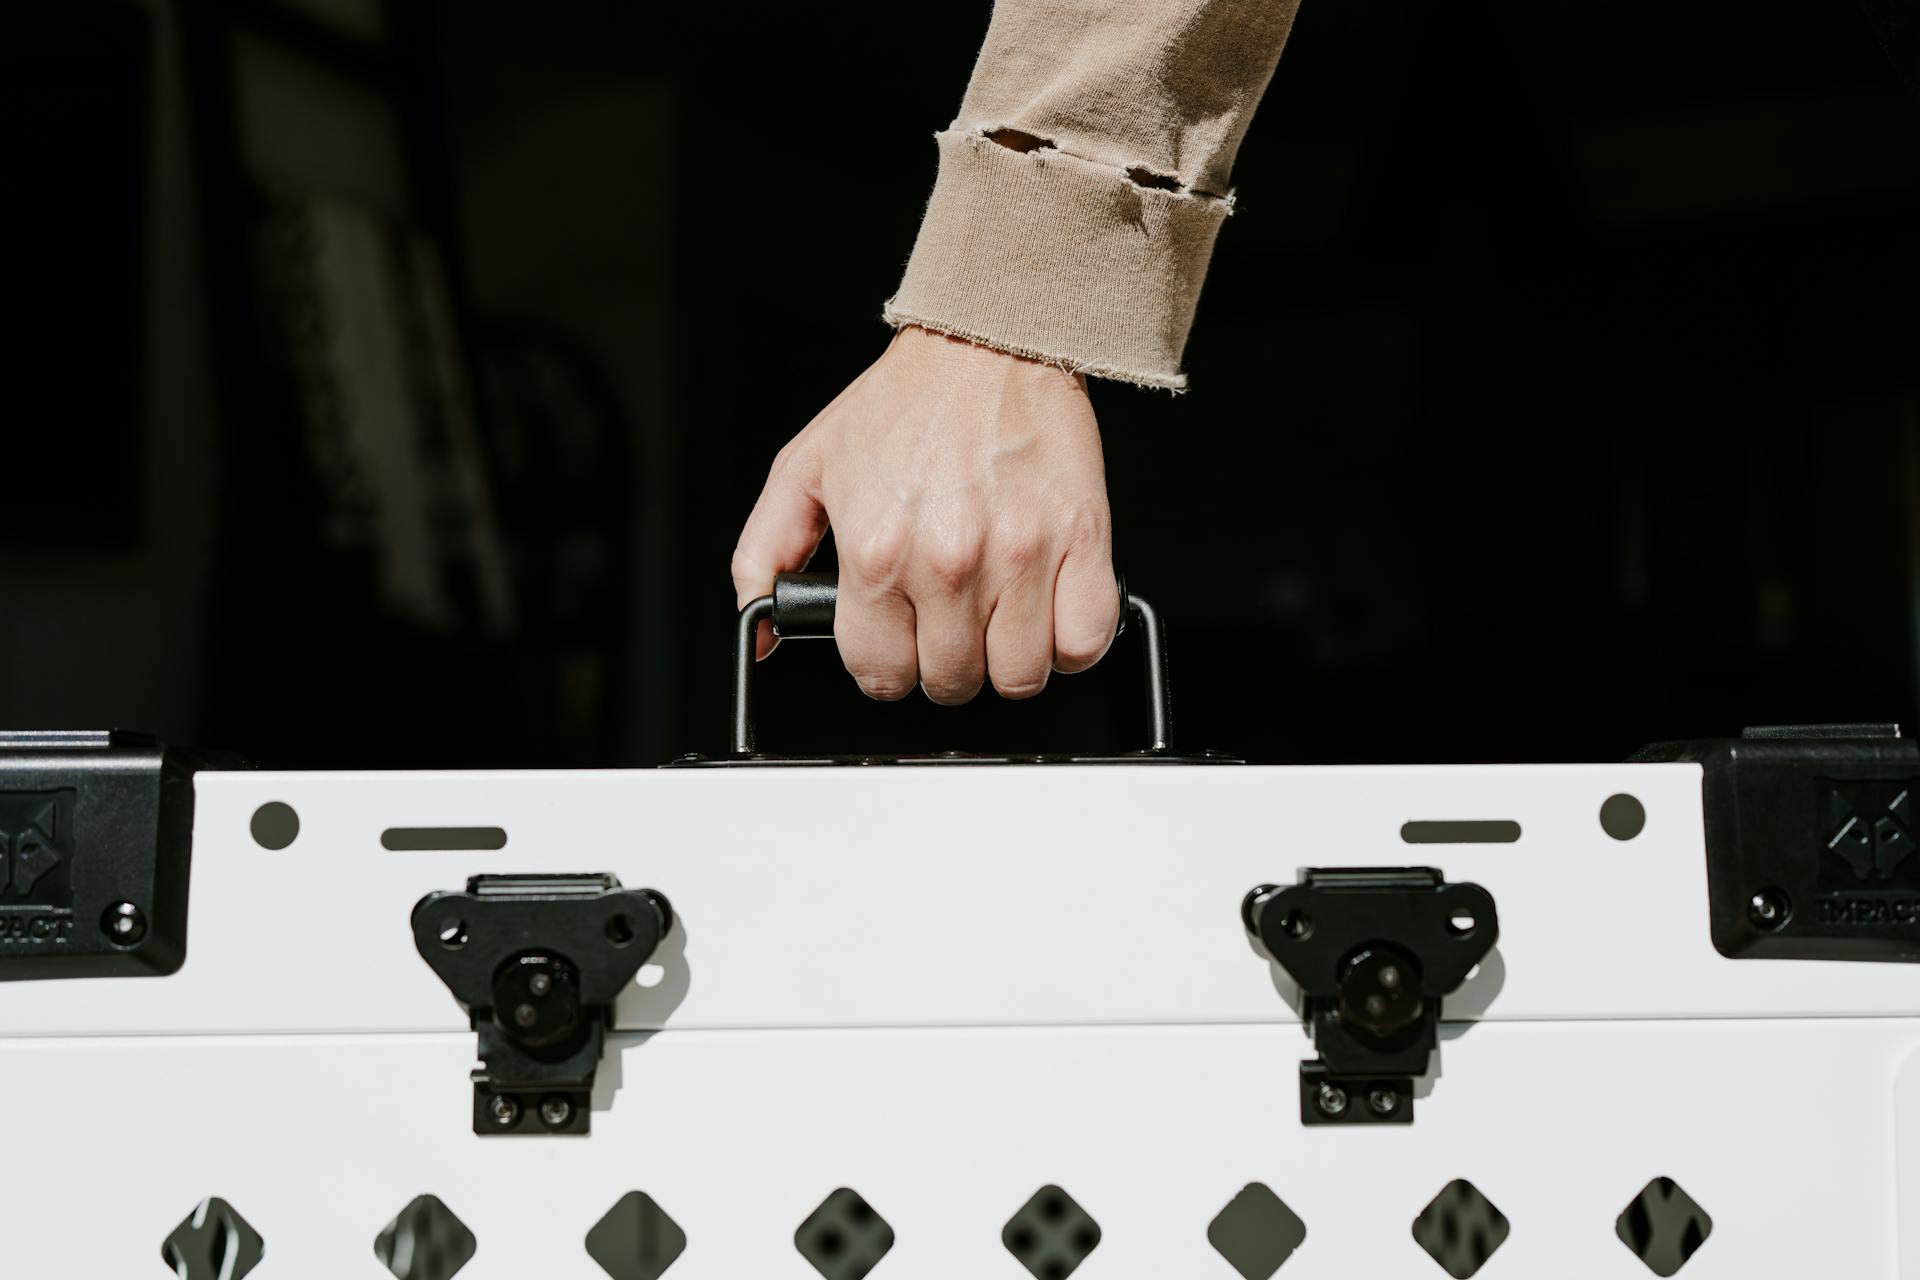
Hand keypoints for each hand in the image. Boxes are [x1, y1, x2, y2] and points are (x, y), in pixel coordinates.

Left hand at [731, 325, 1119, 703]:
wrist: (985, 341)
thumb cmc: (903, 403)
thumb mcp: (805, 469)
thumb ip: (764, 556)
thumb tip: (760, 634)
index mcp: (876, 551)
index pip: (880, 674)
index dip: (888, 665)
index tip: (900, 642)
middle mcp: (947, 562)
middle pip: (952, 682)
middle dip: (946, 663)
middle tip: (949, 620)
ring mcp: (1020, 556)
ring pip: (1020, 677)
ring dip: (1008, 660)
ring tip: (998, 616)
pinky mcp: (1082, 542)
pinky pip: (1083, 642)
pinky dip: (1069, 642)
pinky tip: (1045, 609)